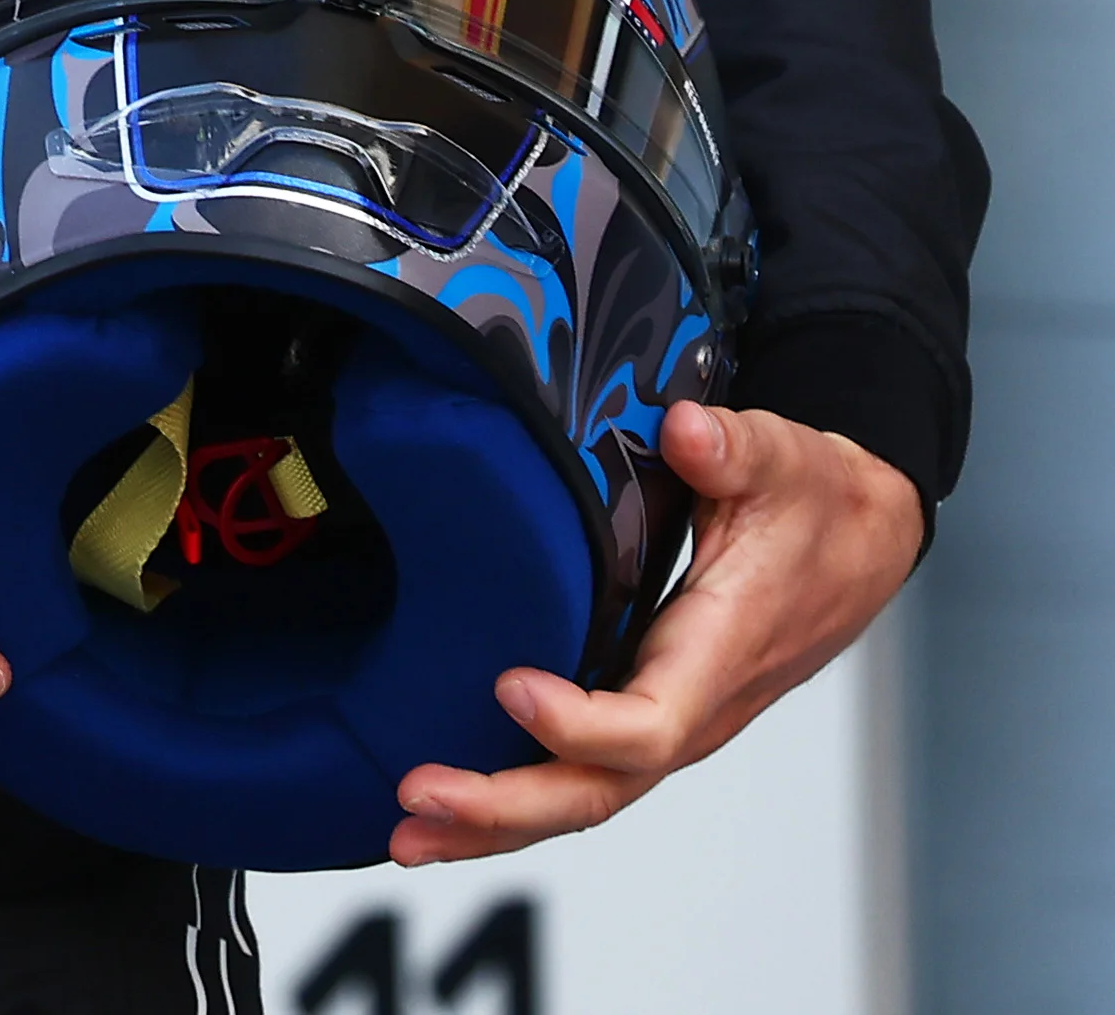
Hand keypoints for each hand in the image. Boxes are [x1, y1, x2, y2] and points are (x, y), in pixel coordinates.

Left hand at [387, 400, 920, 864]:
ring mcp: (671, 718)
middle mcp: (695, 706)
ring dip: (495, 820)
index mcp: (722, 653)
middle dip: (507, 804)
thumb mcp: (787, 461)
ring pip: (585, 793)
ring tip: (407, 834)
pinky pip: (584, 771)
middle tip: (418, 798)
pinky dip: (515, 798)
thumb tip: (691, 433)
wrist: (862, 537)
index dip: (580, 723)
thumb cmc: (821, 505)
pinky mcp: (651, 712)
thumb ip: (737, 450)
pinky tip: (450, 809)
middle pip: (602, 786)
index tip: (507, 685)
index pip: (651, 723)